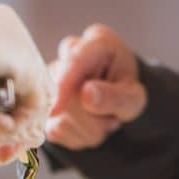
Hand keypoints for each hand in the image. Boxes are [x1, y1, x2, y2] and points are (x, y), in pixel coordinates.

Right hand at [0, 0, 51, 164]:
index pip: (10, 82)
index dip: (4, 117)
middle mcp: (6, 35)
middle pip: (29, 91)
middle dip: (16, 132)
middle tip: (1, 158)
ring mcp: (18, 43)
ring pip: (36, 99)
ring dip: (13, 130)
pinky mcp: (24, 58)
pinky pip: (37, 102)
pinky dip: (18, 125)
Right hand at [44, 24, 146, 149]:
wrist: (117, 100)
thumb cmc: (126, 92)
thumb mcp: (134, 97)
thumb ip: (116, 96)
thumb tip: (87, 94)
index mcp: (98, 42)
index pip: (75, 61)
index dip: (64, 85)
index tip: (56, 109)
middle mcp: (70, 54)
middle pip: (66, 96)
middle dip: (92, 118)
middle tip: (111, 117)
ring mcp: (52, 77)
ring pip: (59, 117)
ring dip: (86, 129)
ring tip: (100, 119)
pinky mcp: (43, 102)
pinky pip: (54, 130)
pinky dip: (76, 136)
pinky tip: (87, 125)